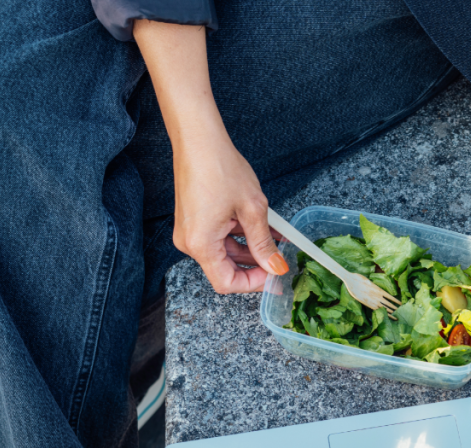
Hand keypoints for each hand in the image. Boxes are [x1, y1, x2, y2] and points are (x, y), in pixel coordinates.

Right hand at [133, 19, 287, 294]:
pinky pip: (218, 238)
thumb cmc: (220, 168)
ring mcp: (190, 231)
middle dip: (255, 266)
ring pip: (224, 253)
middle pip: (225, 269)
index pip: (226, 283)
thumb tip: (276, 267)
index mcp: (201, 244)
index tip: (275, 276)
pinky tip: (262, 229)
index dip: (253, 283)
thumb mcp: (252, 210)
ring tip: (277, 241)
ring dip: (250, 250)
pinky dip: (240, 237)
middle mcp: (190, 242)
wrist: (198, 140)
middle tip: (280, 260)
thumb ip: (263, 244)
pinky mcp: (193, 221)